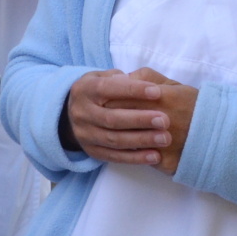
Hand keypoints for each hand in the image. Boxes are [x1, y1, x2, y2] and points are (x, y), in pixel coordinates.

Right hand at [68, 68, 197, 173]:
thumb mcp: (104, 77)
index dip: (132, 90)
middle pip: (111, 118)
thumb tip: (140, 82)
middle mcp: (81, 112)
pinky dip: (135, 158)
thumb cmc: (99, 92)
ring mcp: (84, 134)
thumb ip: (121, 78)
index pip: (107, 88)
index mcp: (84, 90)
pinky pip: (114, 157)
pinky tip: (155, 156)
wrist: (71, 113)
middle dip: (140, 120)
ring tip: (165, 138)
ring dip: (141, 140)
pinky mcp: (91, 151)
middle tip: (165, 120)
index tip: (157, 92)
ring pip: (114, 140)